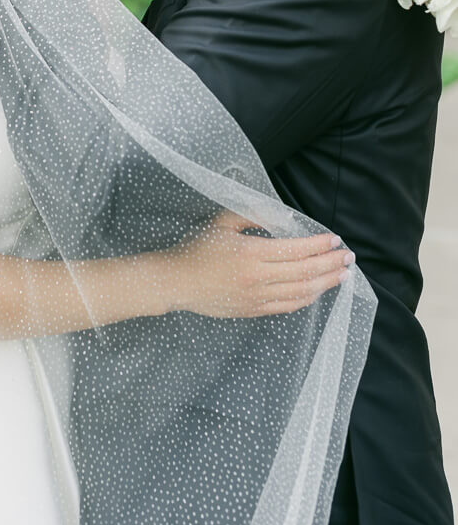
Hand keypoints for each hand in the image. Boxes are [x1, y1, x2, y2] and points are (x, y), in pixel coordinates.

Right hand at [159, 210, 353, 317]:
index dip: (318, 245)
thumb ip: (251, 214)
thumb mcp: (221, 222)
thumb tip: (281, 216)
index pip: (295, 250)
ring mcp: (256, 298)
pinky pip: (288, 306)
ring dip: (325, 283)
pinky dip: (307, 298)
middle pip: (304, 272)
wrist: (175, 282)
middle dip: (330, 264)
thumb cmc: (196, 248)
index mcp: (250, 253)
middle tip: (348, 257)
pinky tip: (317, 290)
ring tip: (341, 274)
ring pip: (301, 293)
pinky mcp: (253, 311)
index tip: (334, 239)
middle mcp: (257, 278)